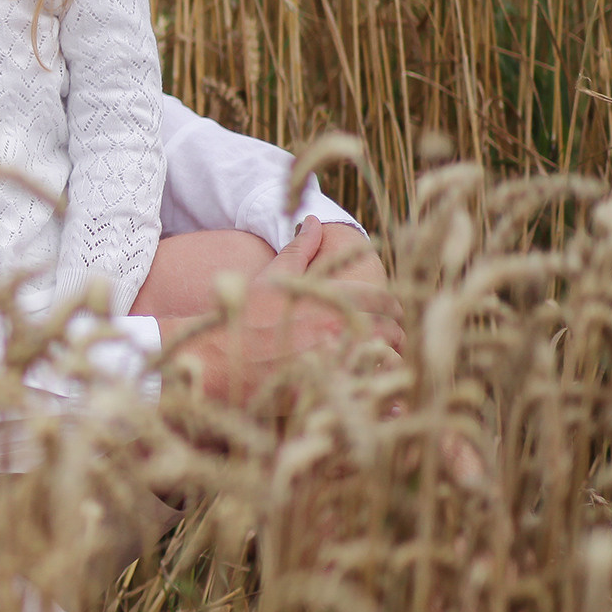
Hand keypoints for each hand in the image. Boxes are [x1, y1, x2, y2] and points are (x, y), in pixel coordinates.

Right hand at [166, 217, 405, 405]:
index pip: (384, 300)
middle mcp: (339, 329)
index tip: (391, 313)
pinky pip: (370, 390)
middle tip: (389, 341)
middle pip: (392, 332)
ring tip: (382, 365)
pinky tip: (370, 388)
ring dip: (389, 362)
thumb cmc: (244, 316)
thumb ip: (300, 249)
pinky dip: (377, 389)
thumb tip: (314, 220)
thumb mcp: (271, 277)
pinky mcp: (328, 391)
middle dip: (394, 336)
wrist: (217, 358)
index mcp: (331, 299)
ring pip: (388, 363)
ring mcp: (336, 362)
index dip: (391, 306)